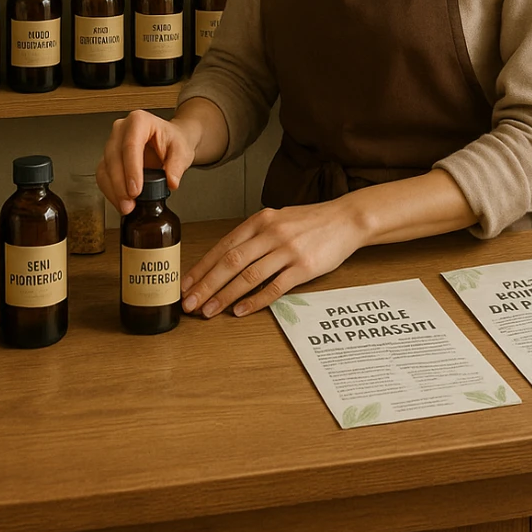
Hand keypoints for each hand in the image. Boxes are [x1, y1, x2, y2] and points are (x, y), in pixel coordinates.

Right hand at [96, 110, 196, 215]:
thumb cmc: (173, 141)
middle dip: (119, 183)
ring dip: (113, 190)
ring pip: (105, 167)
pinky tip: (120, 202)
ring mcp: (112, 142)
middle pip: (114, 156)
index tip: (135, 189)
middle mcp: (121, 129)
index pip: (130, 145)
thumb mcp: (182, 151)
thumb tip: (171, 182)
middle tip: (129, 202)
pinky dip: (110, 191)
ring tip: (126, 206)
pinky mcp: (108, 157)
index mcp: (139, 121)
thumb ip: (177, 165)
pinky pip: (103, 175)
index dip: (131, 169)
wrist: (170, 141)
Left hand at [180, 200, 364, 319]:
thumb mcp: (277, 220)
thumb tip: (226, 260)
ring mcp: (287, 250)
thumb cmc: (310, 222)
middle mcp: (270, 233)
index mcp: (260, 220)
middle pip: (230, 262)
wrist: (346, 219)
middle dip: (205, 285)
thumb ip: (254, 236)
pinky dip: (255, 301)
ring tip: (208, 311)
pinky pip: (275, 287)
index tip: (185, 285)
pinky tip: (241, 311)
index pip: (223, 247)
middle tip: (189, 303)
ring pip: (248, 276)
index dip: (202, 268)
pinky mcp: (304, 267)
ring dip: (224, 296)